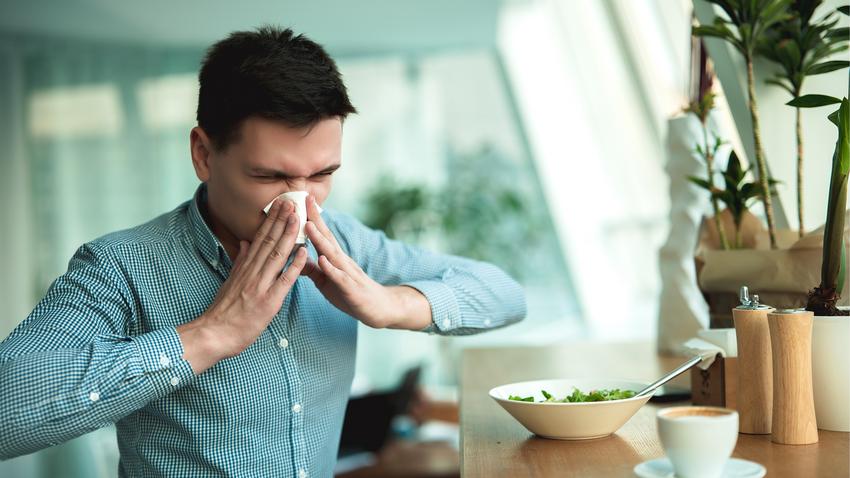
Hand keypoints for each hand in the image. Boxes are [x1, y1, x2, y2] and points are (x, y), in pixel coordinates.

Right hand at [178, 200, 306, 372]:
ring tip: (298, 218)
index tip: (281, 205)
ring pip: (277, 255)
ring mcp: (260, 285)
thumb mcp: (230, 281)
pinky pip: (284, 280)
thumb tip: (245, 242)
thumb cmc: (224, 311)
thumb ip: (241, 261)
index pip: (260, 238)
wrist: (215, 333)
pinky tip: (305, 252)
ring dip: (289, 236)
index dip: (272, 220)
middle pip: (269, 242)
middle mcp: (252, 272)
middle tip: (293, 202)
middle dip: (282, 220)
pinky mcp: (269, 301)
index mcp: (245, 267)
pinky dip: (295, 265)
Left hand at [301, 195, 430, 328]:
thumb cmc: (350, 293)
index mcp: (334, 258)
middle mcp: (341, 261)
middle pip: (327, 236)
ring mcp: (347, 273)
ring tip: (308, 225)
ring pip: (332, 254)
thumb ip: (313, 270)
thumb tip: (295, 258)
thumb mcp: (326, 281)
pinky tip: (323, 260)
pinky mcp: (351, 289)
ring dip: (320, 239)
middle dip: (315, 219)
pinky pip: (340, 277)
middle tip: (306, 199)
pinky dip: (331, 269)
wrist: (378, 308)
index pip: (321, 234)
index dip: (311, 217)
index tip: (303, 199)